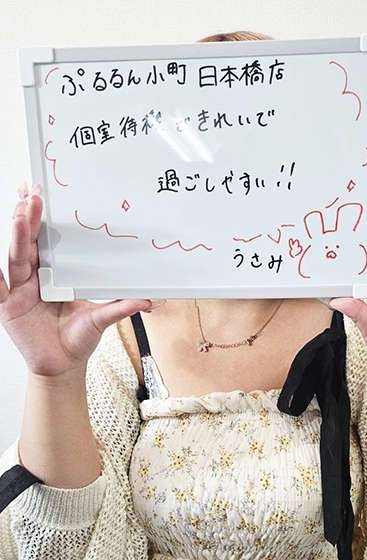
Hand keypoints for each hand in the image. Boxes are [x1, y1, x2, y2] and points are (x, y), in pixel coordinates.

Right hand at [0, 182, 152, 376]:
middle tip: (32, 196)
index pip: (44, 239)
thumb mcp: (101, 318)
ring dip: (16, 237)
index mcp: (53, 272)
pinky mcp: (8, 308)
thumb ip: (120, 307)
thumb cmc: (79, 338)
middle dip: (27, 218)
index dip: (40, 218)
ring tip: (19, 216)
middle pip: (28, 242)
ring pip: (15, 258)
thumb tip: (149, 301)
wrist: (64, 365)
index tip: (42, 194)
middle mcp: (34, 277)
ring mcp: (20, 291)